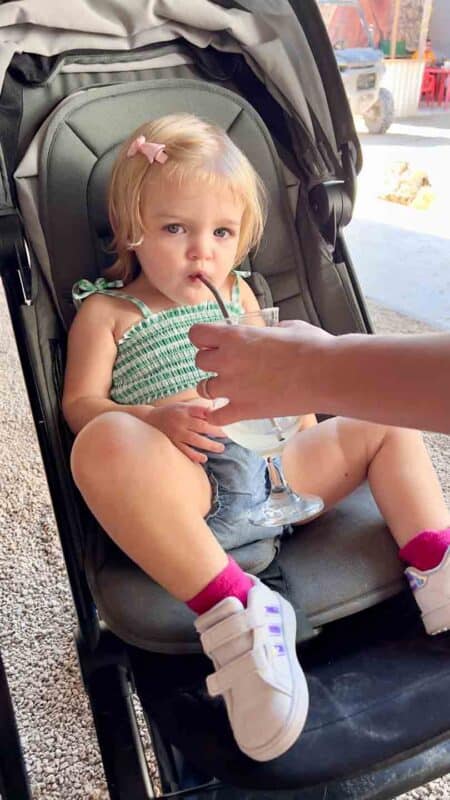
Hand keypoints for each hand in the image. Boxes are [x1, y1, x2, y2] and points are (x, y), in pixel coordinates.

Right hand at [146, 403, 225, 463]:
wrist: (148, 420)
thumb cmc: (170, 412)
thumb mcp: (182, 406)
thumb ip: (197, 410)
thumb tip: (216, 411)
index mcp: (185, 410)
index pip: (203, 412)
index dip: (215, 417)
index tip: (227, 420)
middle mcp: (181, 421)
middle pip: (202, 426)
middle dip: (216, 431)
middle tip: (227, 435)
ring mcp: (176, 433)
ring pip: (195, 440)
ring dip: (209, 445)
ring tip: (221, 448)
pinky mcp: (172, 443)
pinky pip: (185, 451)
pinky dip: (195, 455)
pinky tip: (204, 458)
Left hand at [189, 319, 332, 424]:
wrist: (326, 375)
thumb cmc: (312, 347)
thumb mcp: (287, 327)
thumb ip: (269, 330)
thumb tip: (272, 333)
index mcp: (236, 336)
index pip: (196, 333)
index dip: (204, 337)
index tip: (215, 341)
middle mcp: (227, 361)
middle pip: (199, 361)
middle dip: (211, 361)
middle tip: (228, 364)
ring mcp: (233, 387)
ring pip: (203, 388)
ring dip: (213, 386)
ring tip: (230, 387)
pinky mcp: (243, 410)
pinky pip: (216, 417)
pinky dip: (218, 416)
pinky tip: (227, 412)